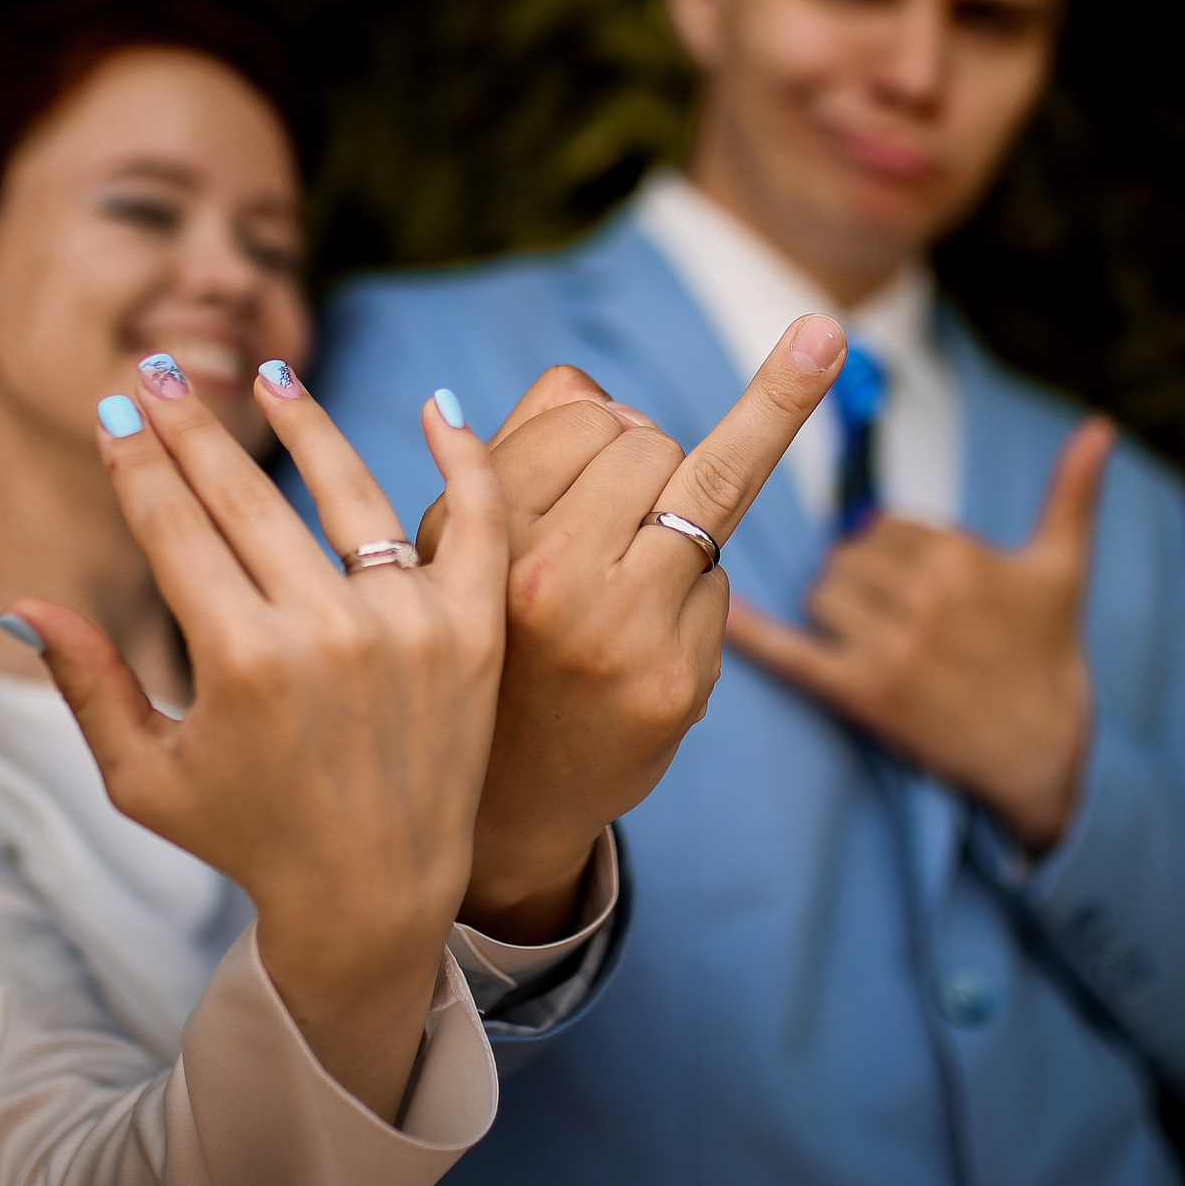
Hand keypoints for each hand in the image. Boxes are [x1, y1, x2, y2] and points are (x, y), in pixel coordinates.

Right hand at [12, 357, 506, 1122]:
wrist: (376, 896)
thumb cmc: (248, 836)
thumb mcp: (146, 776)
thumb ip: (88, 684)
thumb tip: (16, 605)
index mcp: (241, 660)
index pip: (175, 527)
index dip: (137, 463)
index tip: (115, 411)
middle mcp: (327, 630)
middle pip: (246, 495)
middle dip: (192, 426)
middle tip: (158, 369)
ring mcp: (409, 623)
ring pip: (348, 489)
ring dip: (304, 420)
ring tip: (270, 373)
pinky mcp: (476, 629)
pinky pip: (474, 520)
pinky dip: (460, 458)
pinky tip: (434, 406)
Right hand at [415, 317, 848, 941]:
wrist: (502, 801)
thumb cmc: (492, 639)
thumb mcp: (465, 537)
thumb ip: (524, 441)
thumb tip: (593, 384)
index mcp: (483, 533)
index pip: (584, 412)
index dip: (596, 431)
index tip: (588, 453)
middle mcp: (548, 581)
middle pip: (651, 441)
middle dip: (644, 464)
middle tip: (607, 529)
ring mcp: (622, 634)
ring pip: (705, 491)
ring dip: (680, 516)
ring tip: (631, 568)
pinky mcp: (679, 683)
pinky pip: (719, 580)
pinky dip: (694, 592)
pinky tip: (645, 639)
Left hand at [727, 416, 1116, 850]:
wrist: (1043, 751)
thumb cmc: (1048, 651)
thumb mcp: (1063, 568)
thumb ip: (1073, 491)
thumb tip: (1101, 426)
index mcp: (959, 557)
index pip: (880, 522)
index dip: (887, 544)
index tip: (907, 568)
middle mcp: (921, 598)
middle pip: (844, 555)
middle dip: (857, 573)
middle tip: (888, 603)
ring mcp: (889, 648)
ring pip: (820, 594)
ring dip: (832, 605)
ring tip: (870, 628)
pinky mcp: (863, 694)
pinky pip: (793, 653)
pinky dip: (753, 634)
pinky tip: (722, 612)